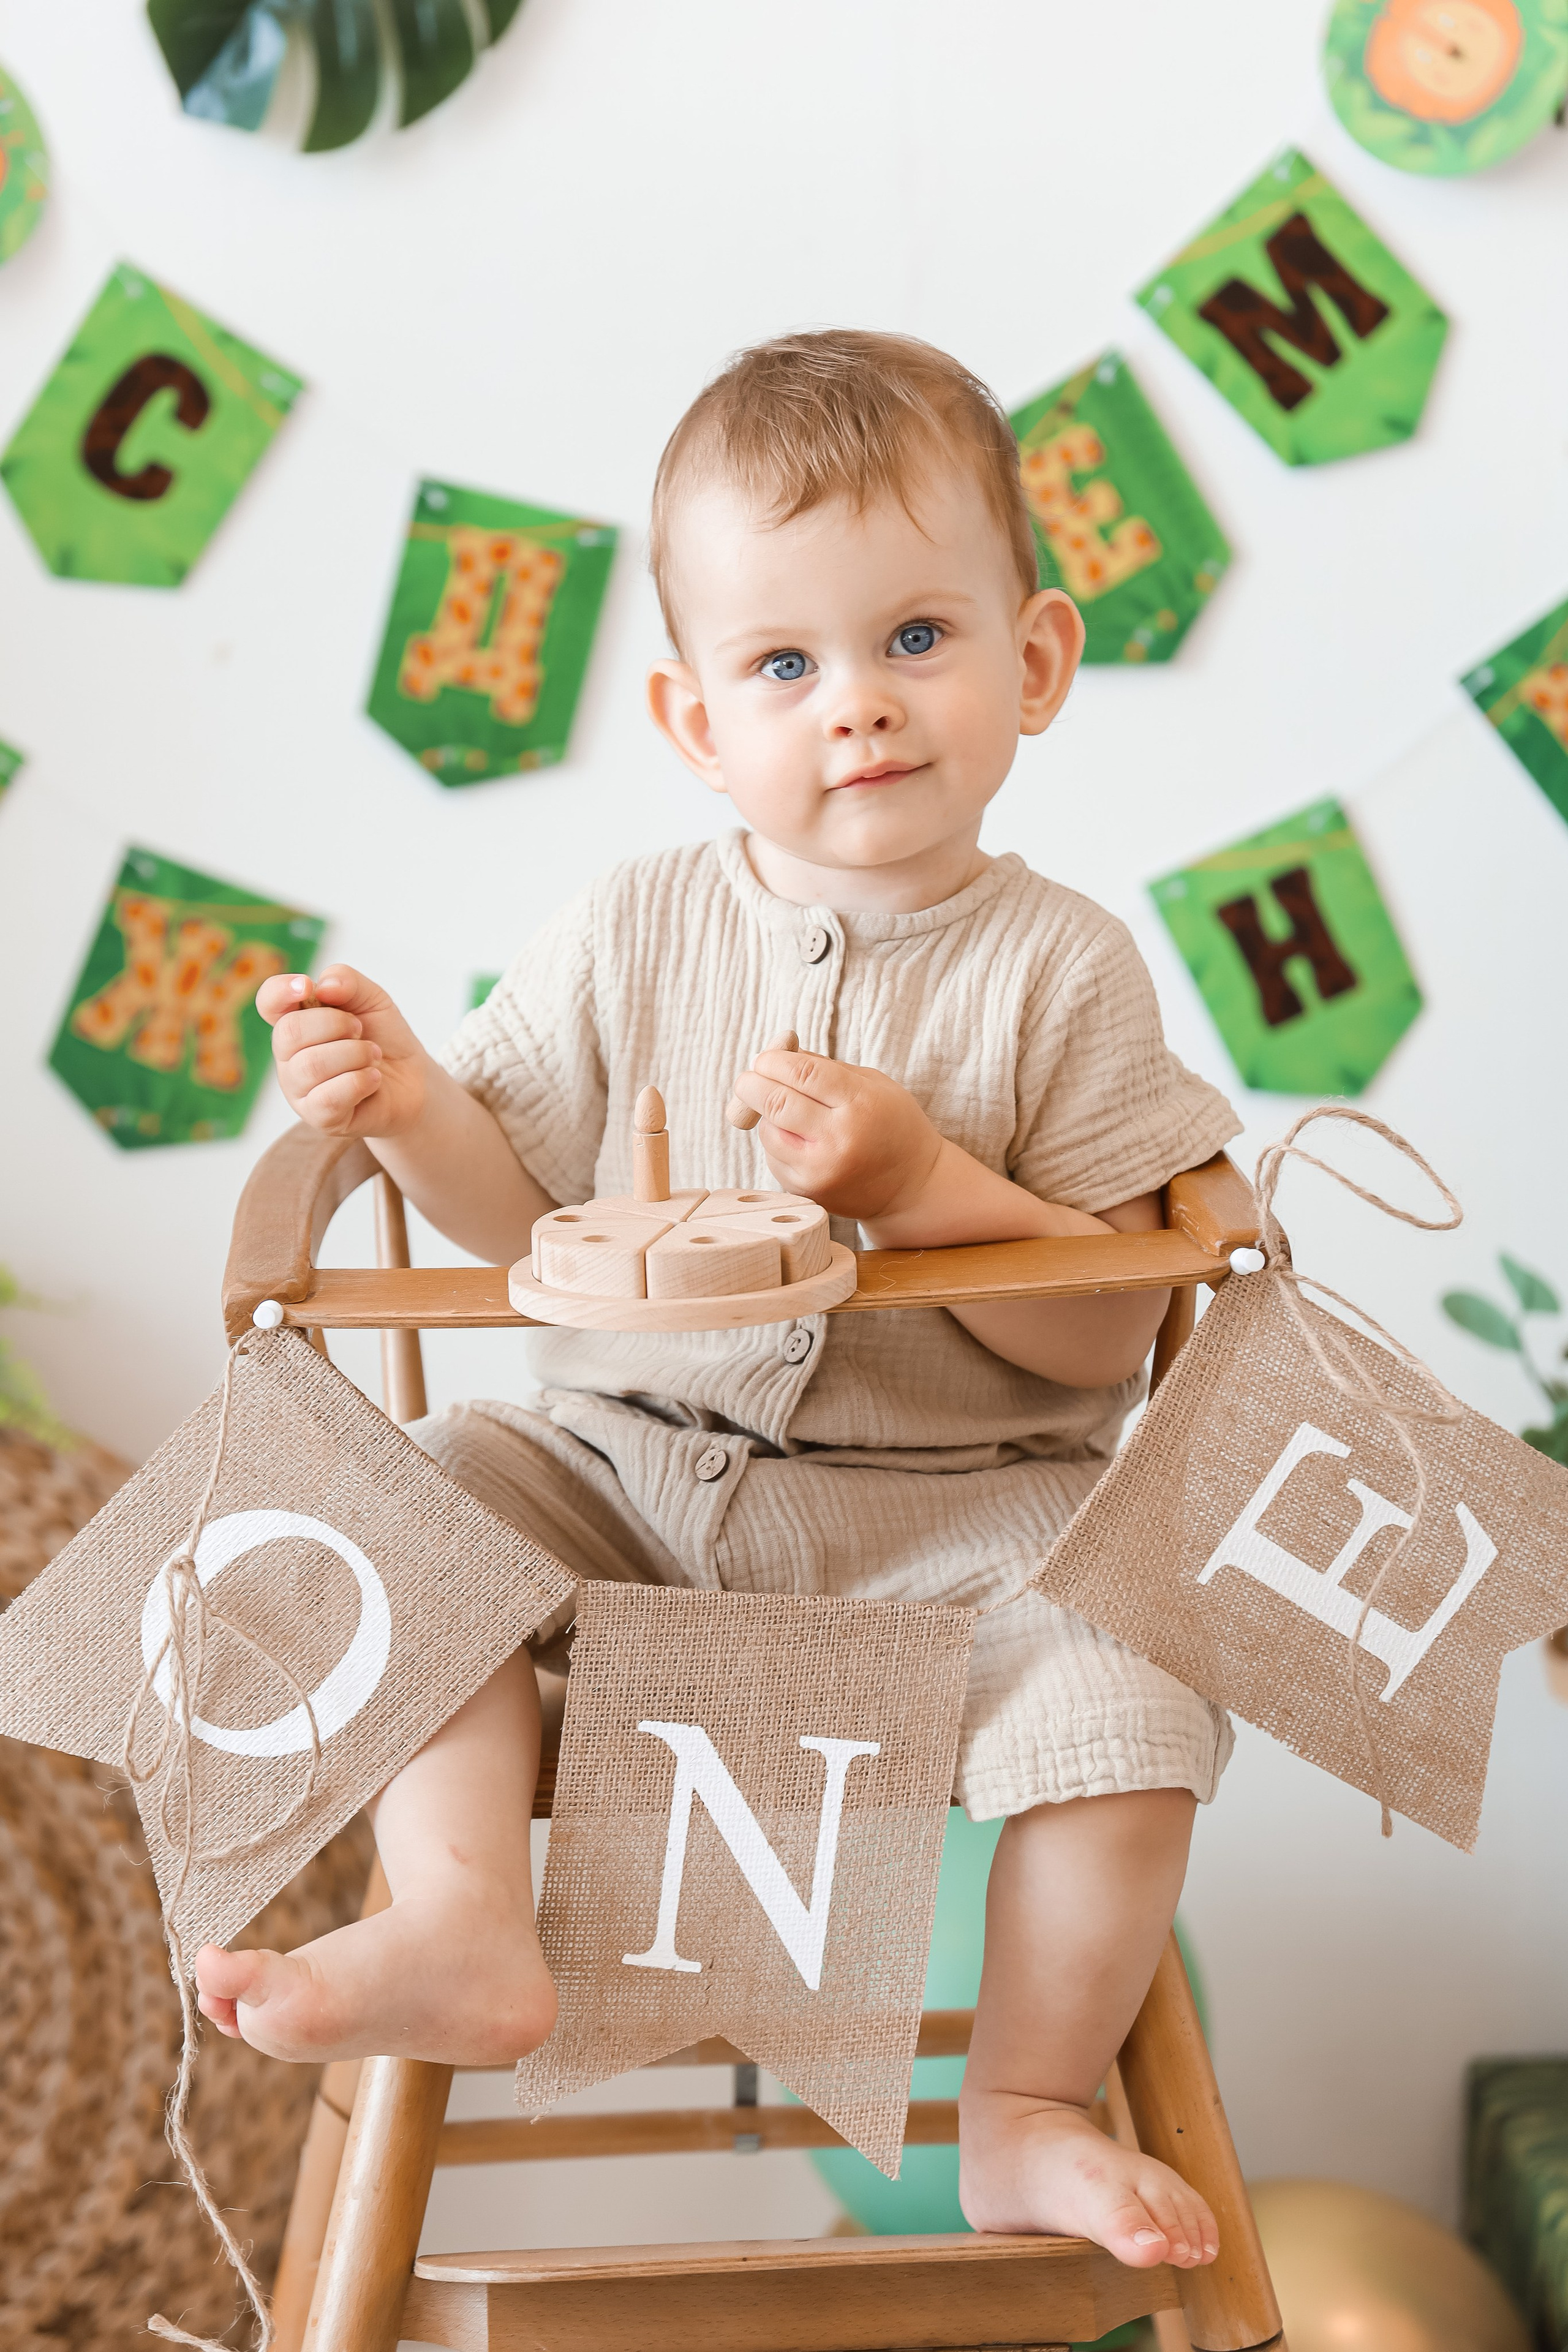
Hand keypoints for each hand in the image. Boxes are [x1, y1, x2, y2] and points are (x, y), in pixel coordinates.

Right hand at [257, 964, 428, 1137]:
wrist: (412, 1080)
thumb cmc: (384, 1038)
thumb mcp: (372, 999)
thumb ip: (347, 981)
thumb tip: (322, 986)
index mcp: (296, 1020)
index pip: (269, 1002)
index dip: (280, 990)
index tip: (307, 986)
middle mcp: (289, 1056)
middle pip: (289, 1032)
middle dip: (336, 1024)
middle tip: (360, 1031)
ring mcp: (299, 1089)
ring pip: (311, 1065)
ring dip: (355, 1054)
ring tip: (373, 1056)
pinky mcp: (317, 1117)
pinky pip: (329, 1097)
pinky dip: (361, 1081)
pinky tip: (373, 1079)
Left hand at [727, 1047, 943, 1223]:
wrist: (912, 1187)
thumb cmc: (892, 1126)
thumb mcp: (873, 1085)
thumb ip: (824, 1067)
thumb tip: (777, 1052)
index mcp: (860, 1104)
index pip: (802, 1073)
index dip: (774, 1059)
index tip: (766, 1058)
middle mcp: (838, 1140)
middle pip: (775, 1102)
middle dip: (751, 1084)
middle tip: (750, 1078)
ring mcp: (819, 1170)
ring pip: (768, 1131)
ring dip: (764, 1115)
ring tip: (784, 1110)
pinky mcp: (806, 1191)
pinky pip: (773, 1157)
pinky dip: (777, 1141)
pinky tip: (799, 1139)